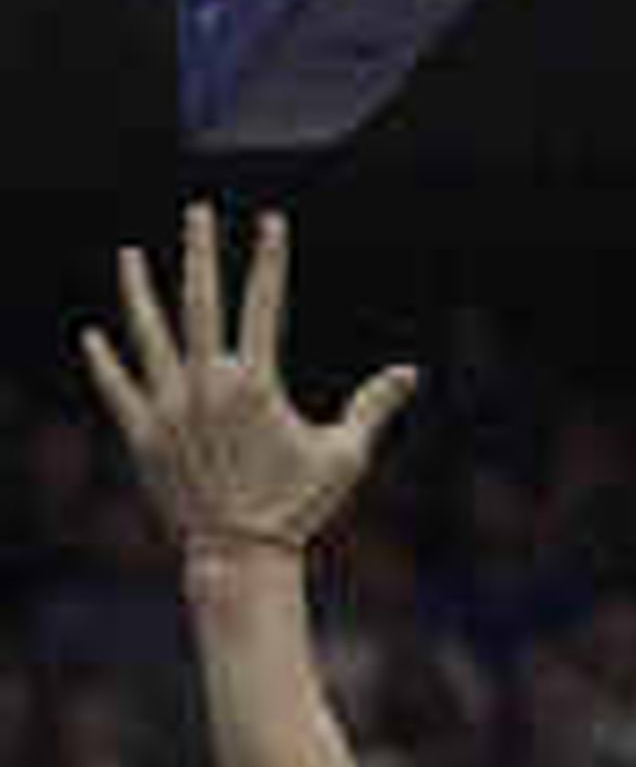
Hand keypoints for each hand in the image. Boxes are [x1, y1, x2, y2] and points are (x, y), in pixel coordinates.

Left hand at [82, 204, 417, 558]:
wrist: (239, 553)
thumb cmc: (299, 505)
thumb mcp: (345, 454)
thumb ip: (372, 406)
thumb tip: (410, 373)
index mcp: (255, 383)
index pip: (264, 303)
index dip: (269, 258)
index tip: (270, 221)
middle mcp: (205, 385)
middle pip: (199, 302)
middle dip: (198, 252)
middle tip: (196, 212)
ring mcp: (168, 408)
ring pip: (148, 335)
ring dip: (138, 291)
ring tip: (130, 255)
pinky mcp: (142, 435)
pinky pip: (118, 388)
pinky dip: (105, 361)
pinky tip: (94, 336)